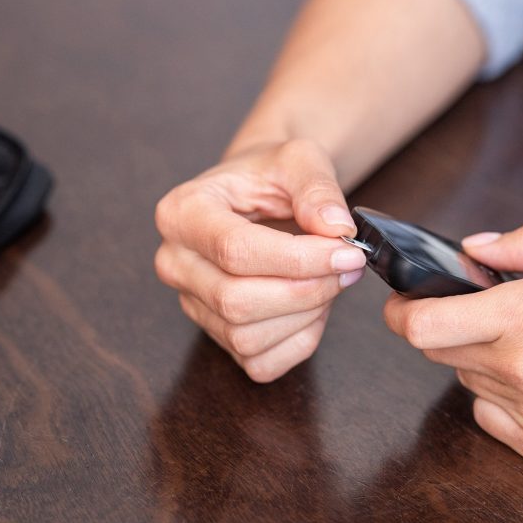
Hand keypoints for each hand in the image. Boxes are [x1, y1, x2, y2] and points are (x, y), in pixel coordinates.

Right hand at [155, 140, 366, 381]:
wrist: (258, 195)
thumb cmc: (270, 176)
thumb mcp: (297, 160)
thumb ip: (317, 190)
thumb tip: (337, 229)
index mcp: (181, 213)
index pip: (235, 250)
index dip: (298, 259)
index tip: (347, 251)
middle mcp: (175, 263)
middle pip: (235, 301)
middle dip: (305, 291)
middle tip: (347, 267)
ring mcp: (191, 304)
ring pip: (246, 338)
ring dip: (304, 316)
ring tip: (329, 281)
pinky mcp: (215, 335)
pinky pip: (258, 363)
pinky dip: (297, 342)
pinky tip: (313, 308)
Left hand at [384, 222, 522, 478]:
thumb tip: (477, 247)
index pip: (418, 322)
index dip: (402, 309)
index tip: (407, 300)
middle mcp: (520, 366)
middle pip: (433, 350)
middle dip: (444, 328)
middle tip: (483, 315)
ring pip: (465, 382)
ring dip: (480, 362)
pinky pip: (491, 419)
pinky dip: (501, 400)